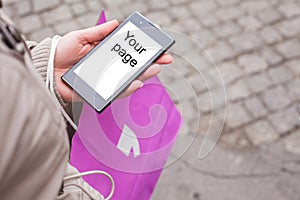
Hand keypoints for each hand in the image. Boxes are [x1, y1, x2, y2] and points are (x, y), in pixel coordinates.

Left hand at [54, 20, 172, 101]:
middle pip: (134, 66)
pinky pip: (117, 92)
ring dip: (144, 74)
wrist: (48, 70)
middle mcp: (109, 68)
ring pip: (130, 80)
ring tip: (155, 68)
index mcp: (106, 53)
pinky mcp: (100, 92)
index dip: (144, 48)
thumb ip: (99, 33)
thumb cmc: (63, 52)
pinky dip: (128, 88)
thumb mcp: (80, 37)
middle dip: (151, 62)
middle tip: (165, 58)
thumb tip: (117, 24)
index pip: (129, 51)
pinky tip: (137, 82)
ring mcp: (106, 80)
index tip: (157, 42)